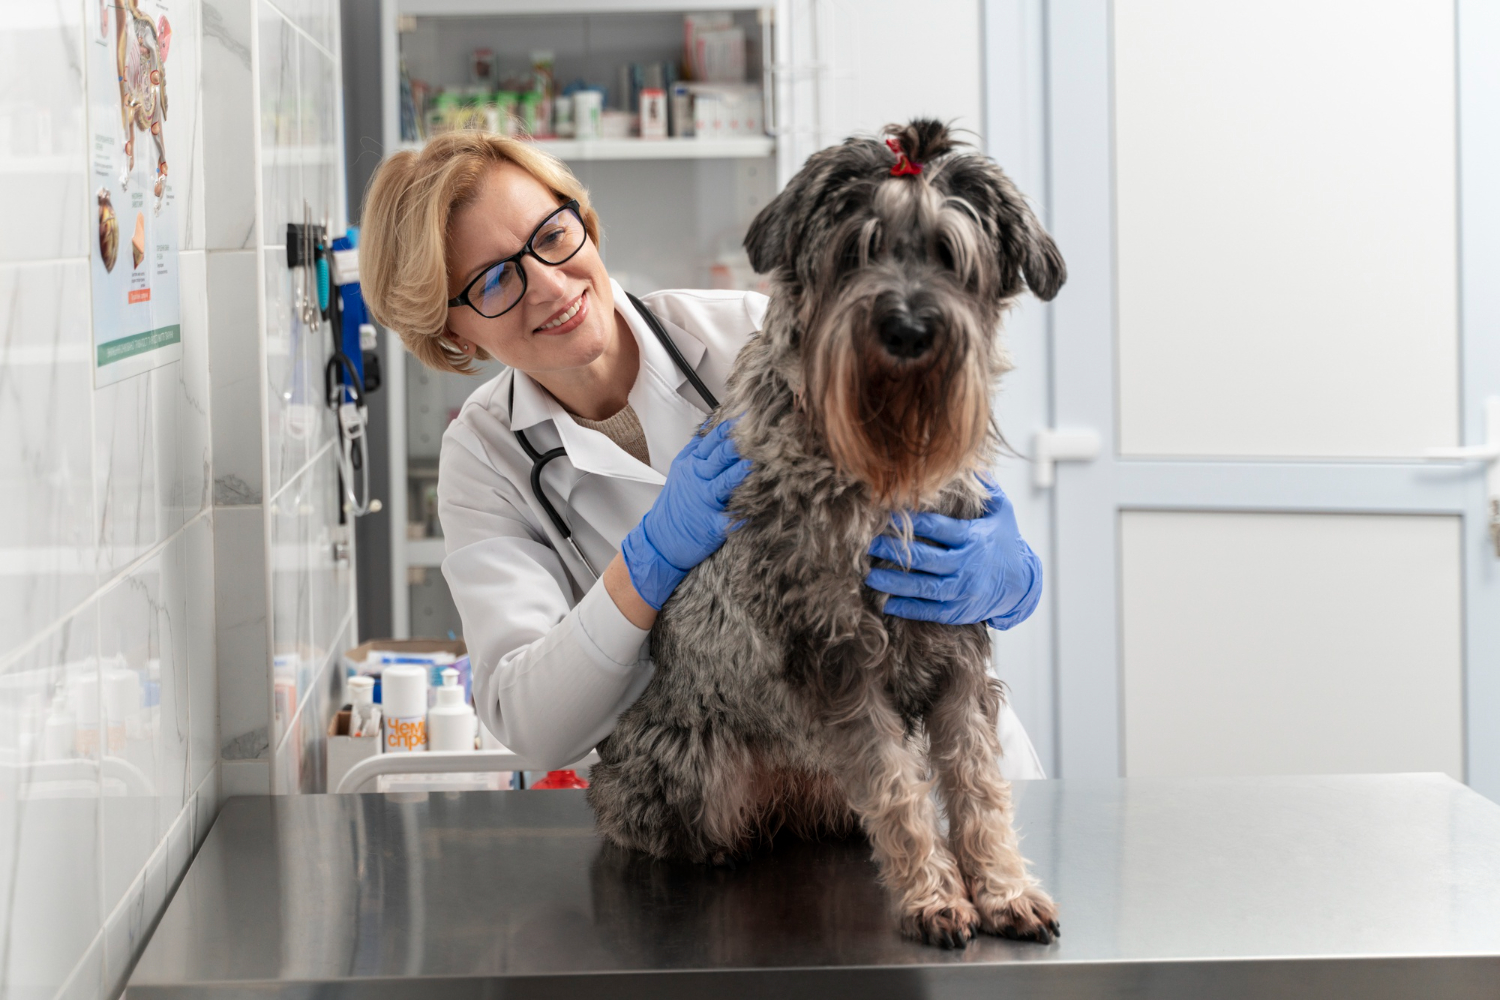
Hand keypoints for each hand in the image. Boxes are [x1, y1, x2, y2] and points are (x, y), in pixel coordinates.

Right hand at [620, 420, 751, 609]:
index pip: (712, 441)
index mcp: (692, 464)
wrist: (660, 539)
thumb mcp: (681, 470)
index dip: (729, 428)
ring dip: (738, 474)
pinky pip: (726, 520)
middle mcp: (698, 479)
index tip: (746, 415)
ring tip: (754, 463)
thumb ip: (697, 449)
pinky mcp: (710, 525)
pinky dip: (739, 516)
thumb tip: (712, 424)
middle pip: (718, 457)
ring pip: (723, 483)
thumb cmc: (676, 503)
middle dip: (736, 444)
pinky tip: (752, 512)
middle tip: (755, 432)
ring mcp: (704, 502)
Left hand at [865, 480, 1041, 629]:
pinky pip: (931, 611)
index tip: (887, 515)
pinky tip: (887, 604)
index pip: (938, 528)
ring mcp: (963, 590)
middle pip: (925, 558)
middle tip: (870, 543)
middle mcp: (967, 565)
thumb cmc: (1006, 542)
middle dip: (895, 551)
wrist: (1022, 584)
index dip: (912, 522)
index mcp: (974, 538)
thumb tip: (971, 461)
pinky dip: (909, 609)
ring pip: (925, 587)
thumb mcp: (1003, 512)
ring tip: (871, 576)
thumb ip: (986, 489)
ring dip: (895, 583)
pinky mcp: (960, 610)